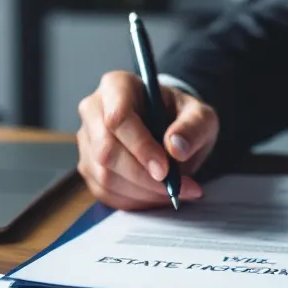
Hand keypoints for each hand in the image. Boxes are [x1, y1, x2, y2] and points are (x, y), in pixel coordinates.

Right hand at [76, 71, 219, 209]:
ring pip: (105, 176)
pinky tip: (156, 195)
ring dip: (142, 192)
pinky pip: (105, 192)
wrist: (170, 130)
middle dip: (142, 176)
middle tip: (175, 188)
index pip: (118, 118)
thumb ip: (193, 127)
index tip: (165, 169)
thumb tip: (175, 147)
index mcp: (116, 86)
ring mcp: (87, 141)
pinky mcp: (88, 167)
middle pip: (106, 151)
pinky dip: (134, 201)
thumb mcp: (200, 116)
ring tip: (173, 191)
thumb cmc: (180, 117)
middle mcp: (94, 111)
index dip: (140, 146)